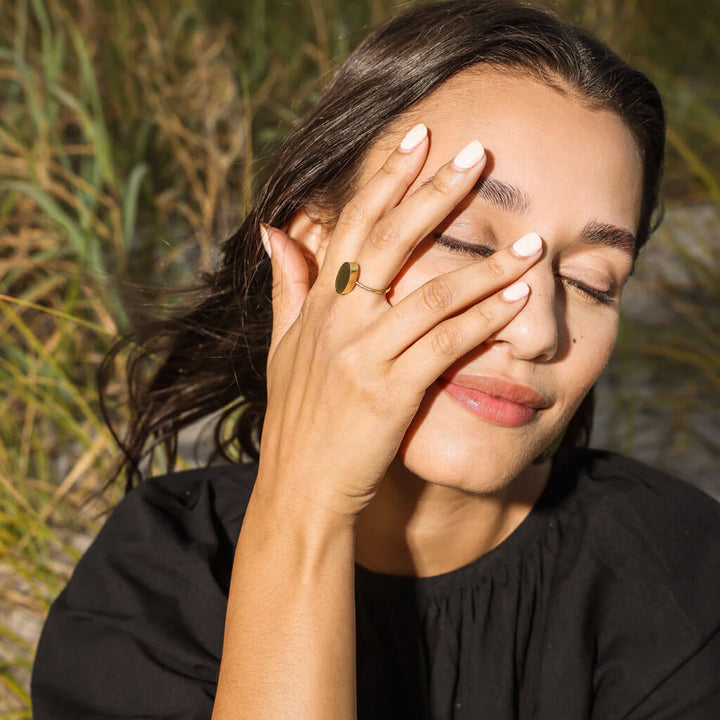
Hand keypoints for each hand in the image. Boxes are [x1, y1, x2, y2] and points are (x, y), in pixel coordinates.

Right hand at [257, 123, 542, 525]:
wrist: (301, 487)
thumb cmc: (298, 417)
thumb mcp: (284, 346)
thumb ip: (288, 285)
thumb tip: (278, 232)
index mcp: (318, 304)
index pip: (353, 224)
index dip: (386, 178)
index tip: (417, 137)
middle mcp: (339, 321)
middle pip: (392, 241)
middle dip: (436, 192)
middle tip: (478, 154)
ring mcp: (364, 355)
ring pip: (433, 294)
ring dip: (488, 265)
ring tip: (532, 241)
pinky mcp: (390, 392)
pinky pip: (446, 345)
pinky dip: (486, 320)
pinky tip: (520, 298)